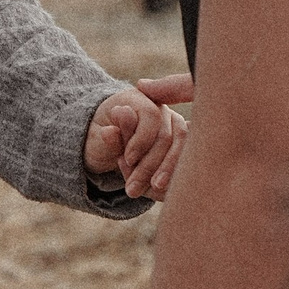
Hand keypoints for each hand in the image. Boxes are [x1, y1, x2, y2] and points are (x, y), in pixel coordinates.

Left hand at [84, 79, 189, 196]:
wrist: (108, 149)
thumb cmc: (101, 143)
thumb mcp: (99, 141)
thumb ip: (111, 132)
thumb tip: (122, 113)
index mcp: (138, 97)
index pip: (151, 116)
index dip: (141, 140)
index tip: (126, 160)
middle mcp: (162, 107)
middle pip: (169, 135)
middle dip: (151, 165)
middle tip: (132, 188)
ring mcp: (176, 124)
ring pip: (184, 148)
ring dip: (167, 173)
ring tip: (149, 191)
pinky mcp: (185, 142)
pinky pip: (189, 158)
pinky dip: (176, 175)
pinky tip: (162, 190)